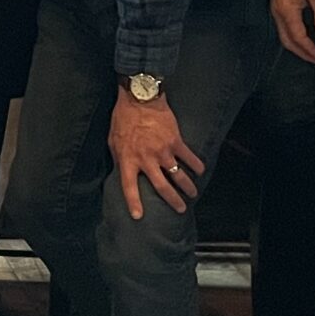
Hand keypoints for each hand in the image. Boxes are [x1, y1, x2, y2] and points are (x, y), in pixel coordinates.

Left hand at [110, 87, 203, 220]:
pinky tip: (201, 171)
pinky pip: (189, 157)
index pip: (129, 187)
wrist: (139, 99)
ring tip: (193, 194)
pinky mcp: (175, 141)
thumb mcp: (113, 141)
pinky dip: (196, 165)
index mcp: (128, 160)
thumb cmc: (123, 119)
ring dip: (188, 187)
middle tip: (180, 209)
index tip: (139, 216)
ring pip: (178, 175)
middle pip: (162, 187)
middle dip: (173, 200)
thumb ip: (120, 158)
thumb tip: (121, 171)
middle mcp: (146, 159)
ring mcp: (162, 151)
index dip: (134, 203)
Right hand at [273, 0, 314, 65]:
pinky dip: (293, 37)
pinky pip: (283, 28)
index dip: (311, 50)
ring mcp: (275, 9)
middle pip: (287, 41)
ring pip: (284, 36)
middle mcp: (277, 12)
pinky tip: (304, 38)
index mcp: (287, 10)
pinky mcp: (277, 6)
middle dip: (302, 53)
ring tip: (312, 52)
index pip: (299, 37)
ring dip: (297, 47)